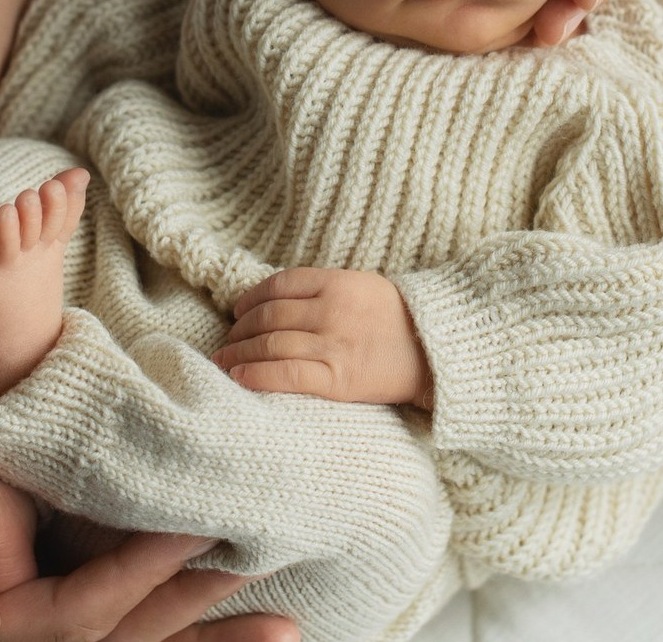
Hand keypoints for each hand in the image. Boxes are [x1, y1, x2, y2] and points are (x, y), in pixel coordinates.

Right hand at [0, 339, 298, 640]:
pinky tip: (236, 559)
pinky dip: (176, 573)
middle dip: (199, 634)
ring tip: (283, 611)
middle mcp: (13, 602)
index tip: (196, 530)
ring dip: (205, 617)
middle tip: (283, 617)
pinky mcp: (53, 528)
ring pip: (133, 614)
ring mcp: (37, 569)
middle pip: (119, 638)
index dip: (134, 582)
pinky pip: (121, 560)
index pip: (70, 619)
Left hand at [213, 268, 433, 408]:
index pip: (279, 285)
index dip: (250, 298)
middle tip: (226, 341)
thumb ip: (325, 290)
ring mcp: (334, 344)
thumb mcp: (363, 287)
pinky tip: (240, 379)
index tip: (237, 311)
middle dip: (239, 330)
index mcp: (337, 282)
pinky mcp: (339, 379)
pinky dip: (257, 376)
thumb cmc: (400, 320)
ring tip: (223, 362)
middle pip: (269, 316)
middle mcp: (331, 309)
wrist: (439, 352)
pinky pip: (287, 375)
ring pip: (271, 345)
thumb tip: (279, 302)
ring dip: (239, 355)